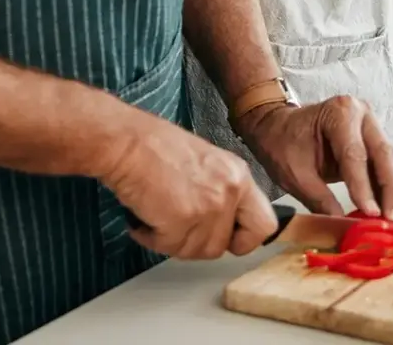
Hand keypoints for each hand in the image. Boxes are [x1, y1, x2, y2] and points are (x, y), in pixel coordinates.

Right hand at [101, 107, 277, 259]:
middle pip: (221, 246)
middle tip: (178, 227)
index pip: (263, 224)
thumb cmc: (156, 145)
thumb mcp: (206, 162)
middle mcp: (229, 191)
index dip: (244, 239)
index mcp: (237, 175)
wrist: (129, 141)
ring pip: (194, 251)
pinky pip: (169, 247)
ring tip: (156, 216)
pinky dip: (152, 238)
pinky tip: (144, 218)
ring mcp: (208, 207)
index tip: (227, 239)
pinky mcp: (183, 220)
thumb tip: (221, 223)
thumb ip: (220, 191)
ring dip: (171, 241)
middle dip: (196, 243)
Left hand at [235, 97, 392, 222]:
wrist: (279, 126)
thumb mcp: (296, 174)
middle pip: (382, 154)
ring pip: (389, 161)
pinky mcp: (373, 140)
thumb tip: (345, 228)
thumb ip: (321, 200)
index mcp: (339, 113)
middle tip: (392, 221)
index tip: (371, 214)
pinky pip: (384, 165)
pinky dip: (387, 189)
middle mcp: (361, 113)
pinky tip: (389, 212)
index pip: (355, 154)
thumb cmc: (284, 144)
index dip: (364, 186)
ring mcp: (370, 125)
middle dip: (390, 190)